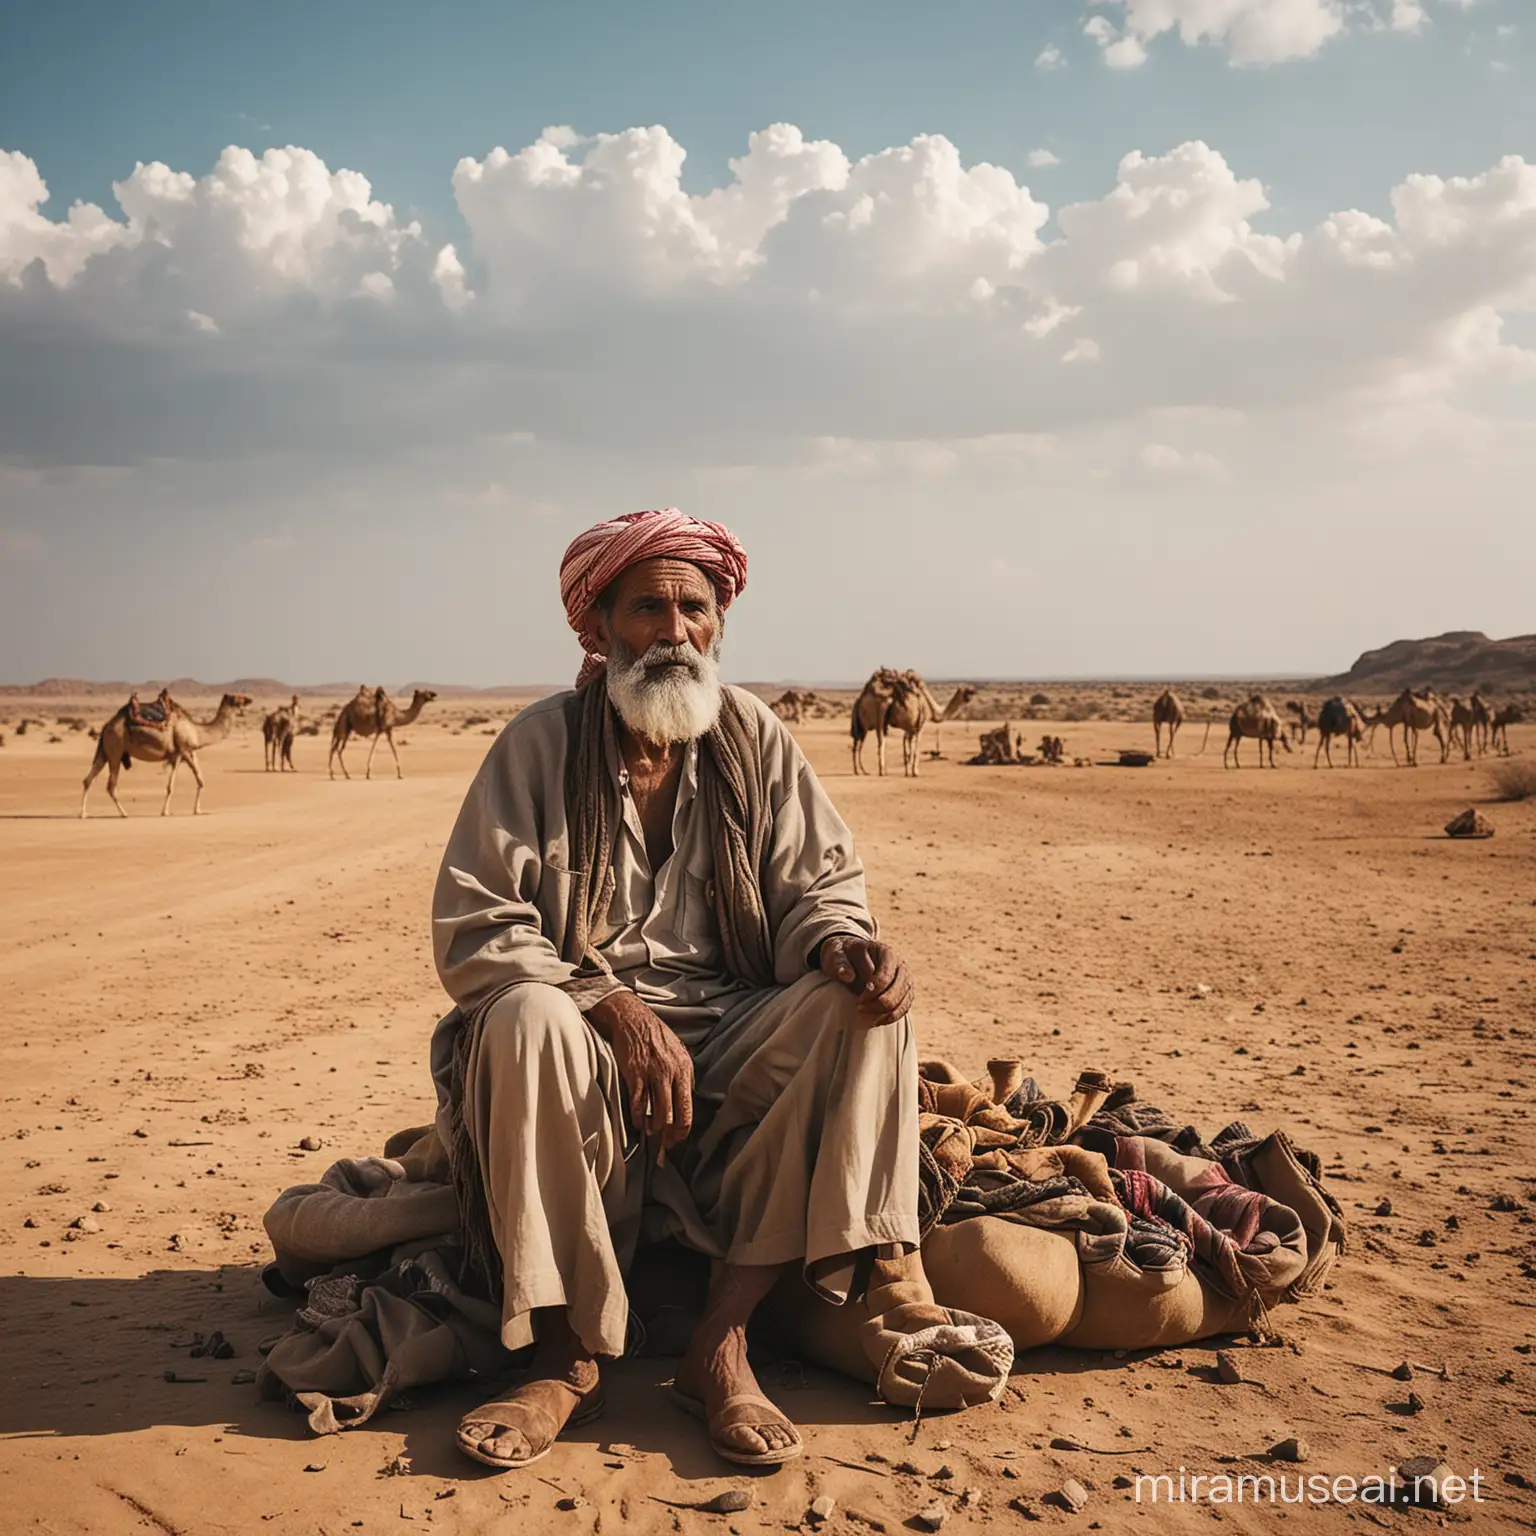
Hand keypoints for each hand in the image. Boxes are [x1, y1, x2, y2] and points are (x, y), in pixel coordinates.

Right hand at [586, 989, 693, 1161]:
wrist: (632, 1018)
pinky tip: (638, 1123)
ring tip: (651, 1133)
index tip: (676, 1140)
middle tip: (664, 1146)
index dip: (682, 1130)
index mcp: (685, 1069)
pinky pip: (638, 1103)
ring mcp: (653, 1073)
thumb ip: (683, 1076)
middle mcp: (672, 1072)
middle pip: (675, 1115)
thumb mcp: (678, 1052)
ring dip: (654, 1128)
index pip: (689, 1108)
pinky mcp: (634, 1073)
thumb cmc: (655, 1036)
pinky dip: (638, 1117)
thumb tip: (685, 1101)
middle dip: (670, 1135)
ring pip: (657, 1112)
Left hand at [819, 935, 914, 1026]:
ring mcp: (905, 980)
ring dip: (882, 1014)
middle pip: (897, 992)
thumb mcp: (837, 954)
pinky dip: (889, 1018)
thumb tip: (848, 976)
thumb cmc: (844, 956)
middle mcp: (901, 965)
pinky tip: (874, 1021)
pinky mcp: (905, 993)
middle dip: (877, 1005)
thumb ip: (841, 963)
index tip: (858, 999)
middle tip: (859, 1009)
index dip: (872, 992)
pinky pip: (903, 1009)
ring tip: (863, 1017)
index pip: (885, 978)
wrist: (851, 958)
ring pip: (901, 1003)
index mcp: (887, 953)